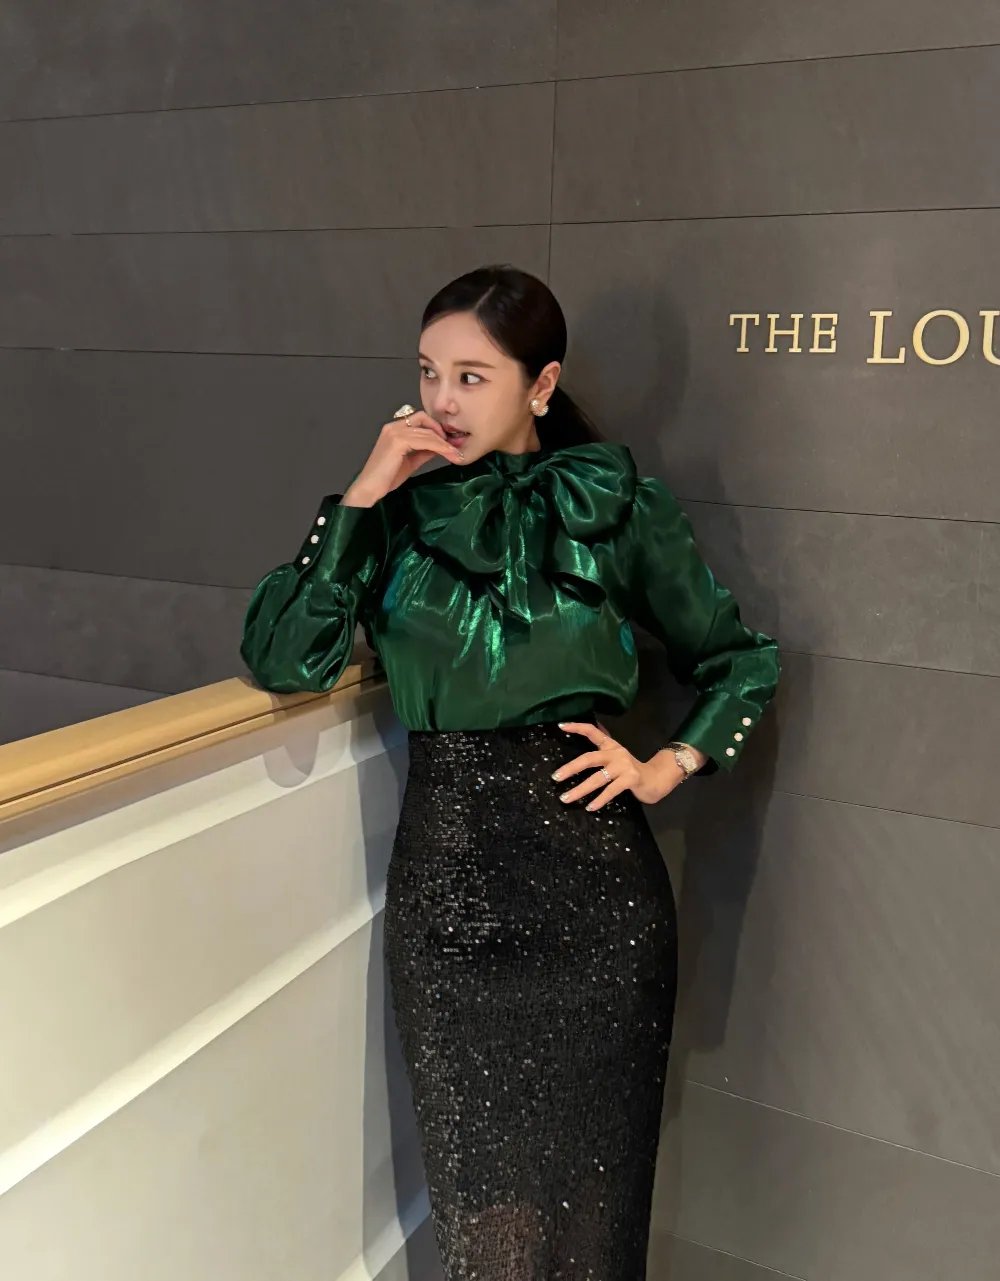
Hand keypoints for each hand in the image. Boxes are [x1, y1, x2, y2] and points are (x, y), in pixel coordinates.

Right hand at [342, 410, 463, 505]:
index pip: (420, 419)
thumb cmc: (386, 478)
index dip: (436, 428)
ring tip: (456, 455)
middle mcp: (393, 426)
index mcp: (394, 429)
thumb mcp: (410, 461)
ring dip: (444, 443)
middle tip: (455, 448)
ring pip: (427, 432)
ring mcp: (395, 432)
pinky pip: (425, 441)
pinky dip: (439, 447)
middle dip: (442, 434)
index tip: (448, 442)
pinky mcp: (398, 441)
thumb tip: (440, 447)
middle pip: (425, 421)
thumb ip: (423, 451)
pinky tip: (447, 454)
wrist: (370, 489)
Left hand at [551, 720, 691, 809]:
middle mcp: (616, 753)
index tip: (560, 726)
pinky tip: (589, 807)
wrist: (656, 779)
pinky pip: (610, 790)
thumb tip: (588, 733)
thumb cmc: (631, 771)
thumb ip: (602, 749)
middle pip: (589, 758)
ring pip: (597, 778)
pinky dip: (599, 800)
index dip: (577, 727)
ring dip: (580, 790)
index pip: (593, 731)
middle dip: (571, 768)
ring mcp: (623, 766)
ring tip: (566, 798)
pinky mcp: (630, 779)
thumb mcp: (616, 757)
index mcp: (611, 746)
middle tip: (556, 777)